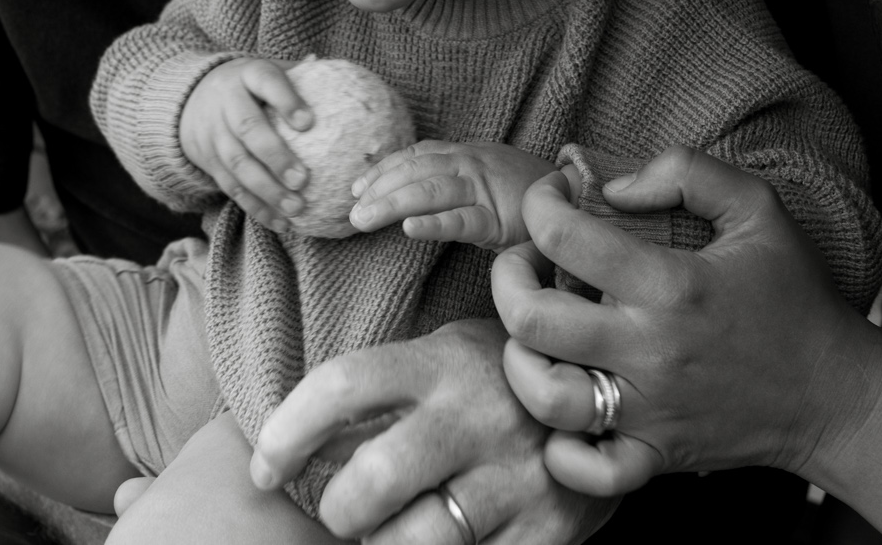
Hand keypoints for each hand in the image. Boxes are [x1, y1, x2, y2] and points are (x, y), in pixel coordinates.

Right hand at [179, 58, 312, 232]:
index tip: (308, 123)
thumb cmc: (248, 86)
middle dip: (275, 156)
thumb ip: (302, 74)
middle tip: (302, 180)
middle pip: (247, 128)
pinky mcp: (209, 162)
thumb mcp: (267, 70)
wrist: (189, 99)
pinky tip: (281, 223)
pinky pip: (231, 187)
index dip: (285, 101)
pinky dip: (256, 208)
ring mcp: (214, 133)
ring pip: (237, 164)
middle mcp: (226, 102)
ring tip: (296, 208)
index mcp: (248, 74)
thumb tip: (347, 79)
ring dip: (267, 190)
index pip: (265, 81)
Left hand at [250, 318, 616, 544]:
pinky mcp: (548, 530)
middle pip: (375, 479)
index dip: (286, 432)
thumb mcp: (449, 355)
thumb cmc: (500, 382)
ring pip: (418, 542)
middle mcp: (477, 415)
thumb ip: (387, 389)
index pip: (341, 386)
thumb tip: (291, 444)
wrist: (617, 397)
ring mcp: (517, 476)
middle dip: (340, 511)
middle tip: (344, 513)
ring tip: (393, 535)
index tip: (265, 468)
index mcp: (441, 361)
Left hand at [348, 141, 558, 249]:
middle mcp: (471, 165)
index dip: (383, 169)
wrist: (582, 198)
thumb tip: (411, 195)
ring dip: (392, 204)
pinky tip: (409, 230)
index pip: (415, 155)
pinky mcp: (501, 220)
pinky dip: (434, 224)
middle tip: (350, 213)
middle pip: (414, 171)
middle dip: (378, 189)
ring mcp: (486, 190)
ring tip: (363, 219)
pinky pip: (462, 221)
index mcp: (466, 154)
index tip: (355, 186)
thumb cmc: (529, 193)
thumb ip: (455, 178)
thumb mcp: (487, 176)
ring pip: (430, 191)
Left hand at [492, 146, 881, 497]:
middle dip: (509, 277)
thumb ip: (684, 171)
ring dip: (520, 359)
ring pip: (544, 396)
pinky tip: (567, 408)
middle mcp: (652, 351)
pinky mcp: (657, 457)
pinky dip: (561, 448)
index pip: (567, 237)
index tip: (552, 196)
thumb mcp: (758, 206)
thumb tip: (609, 186)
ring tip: (536, 332)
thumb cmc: (795, 294)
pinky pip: (586, 472)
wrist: (839, 394)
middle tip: (528, 261)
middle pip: (531, 320)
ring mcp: (650, 411)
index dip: (540, 203)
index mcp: (673, 285)